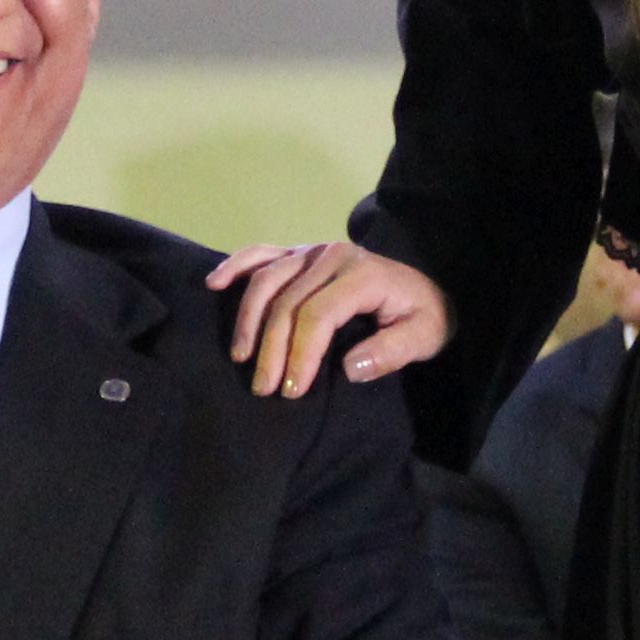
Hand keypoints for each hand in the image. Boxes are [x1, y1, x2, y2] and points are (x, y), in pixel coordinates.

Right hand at [209, 240, 451, 397]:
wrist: (426, 288)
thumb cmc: (424, 316)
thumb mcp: (425, 336)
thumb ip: (393, 352)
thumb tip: (350, 367)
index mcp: (363, 274)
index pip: (318, 314)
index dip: (300, 353)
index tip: (291, 390)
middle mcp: (333, 255)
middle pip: (287, 301)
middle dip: (272, 348)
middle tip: (264, 388)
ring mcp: (312, 250)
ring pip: (267, 280)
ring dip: (248, 319)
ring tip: (241, 357)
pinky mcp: (300, 252)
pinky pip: (261, 254)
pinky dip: (236, 267)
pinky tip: (214, 284)